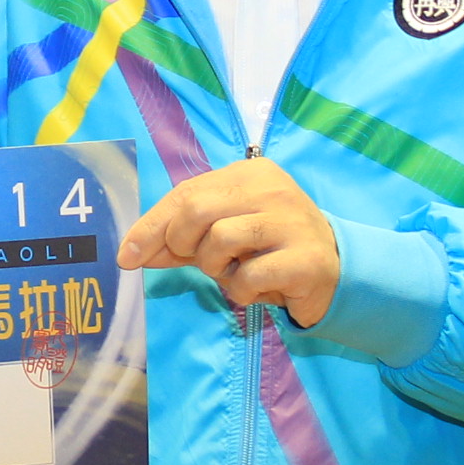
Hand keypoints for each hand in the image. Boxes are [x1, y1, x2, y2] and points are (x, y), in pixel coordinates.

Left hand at [116, 157, 338, 326]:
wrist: (337, 269)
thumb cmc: (271, 247)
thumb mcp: (223, 236)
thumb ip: (180, 240)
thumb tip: (132, 253)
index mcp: (249, 173)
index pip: (185, 193)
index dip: (151, 226)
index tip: (126, 256)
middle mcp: (271, 189)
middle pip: (196, 211)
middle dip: (185, 245)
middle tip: (203, 261)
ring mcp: (290, 221)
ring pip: (219, 242)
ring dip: (217, 269)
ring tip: (238, 271)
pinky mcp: (304, 259)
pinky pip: (247, 278)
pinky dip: (242, 291)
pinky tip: (260, 286)